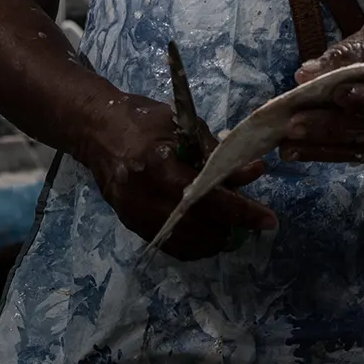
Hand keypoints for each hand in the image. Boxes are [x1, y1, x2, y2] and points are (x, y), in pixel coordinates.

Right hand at [85, 95, 277, 260]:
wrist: (95, 129)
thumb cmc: (142, 119)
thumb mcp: (182, 125)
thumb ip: (215, 153)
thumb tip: (251, 173)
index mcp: (157, 164)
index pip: (208, 197)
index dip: (241, 211)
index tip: (268, 220)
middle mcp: (144, 194)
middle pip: (198, 226)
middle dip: (231, 228)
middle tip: (252, 222)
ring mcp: (134, 212)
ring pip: (185, 242)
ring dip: (214, 239)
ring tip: (232, 228)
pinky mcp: (129, 222)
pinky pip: (168, 244)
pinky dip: (193, 244)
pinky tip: (208, 234)